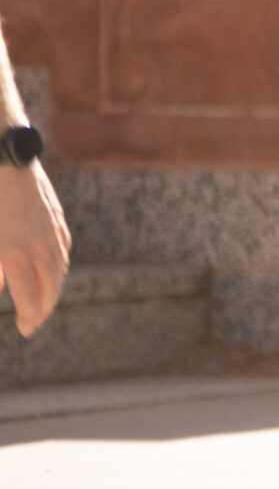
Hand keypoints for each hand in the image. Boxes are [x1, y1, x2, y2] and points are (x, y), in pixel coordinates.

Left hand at [0, 157, 70, 336]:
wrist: (3, 159)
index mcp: (14, 254)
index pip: (29, 296)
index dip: (30, 316)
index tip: (26, 329)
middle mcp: (38, 245)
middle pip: (50, 285)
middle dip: (44, 307)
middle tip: (36, 321)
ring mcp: (50, 229)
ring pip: (60, 266)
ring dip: (54, 287)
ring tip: (47, 299)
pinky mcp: (54, 216)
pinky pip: (63, 247)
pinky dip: (60, 264)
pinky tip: (55, 267)